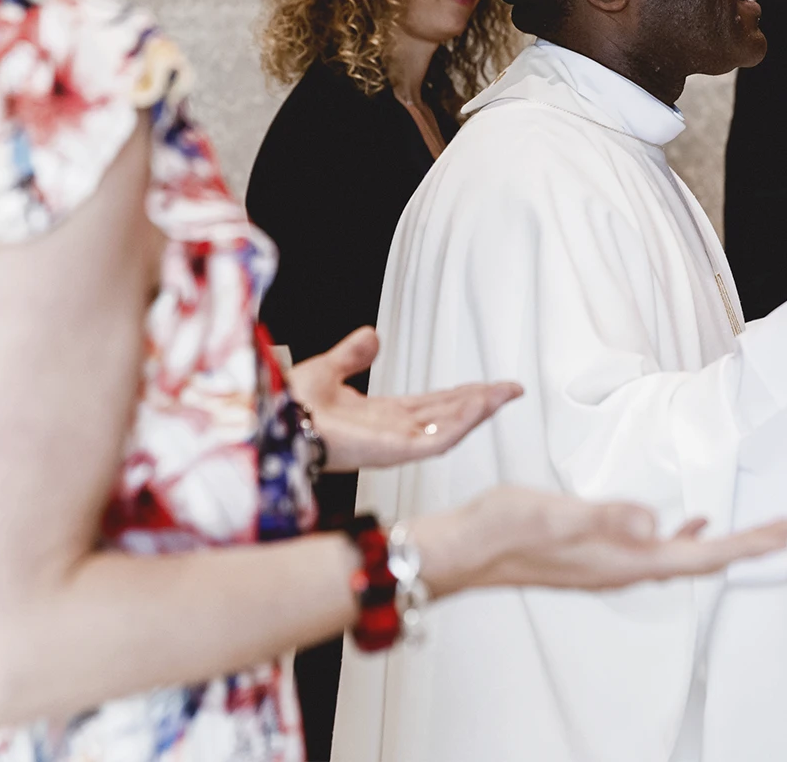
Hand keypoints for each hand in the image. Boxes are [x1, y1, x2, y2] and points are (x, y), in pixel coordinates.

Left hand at [288, 327, 521, 471]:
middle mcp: (392, 433)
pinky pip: (437, 440)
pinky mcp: (394, 452)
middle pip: (448, 416)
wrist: (274, 421)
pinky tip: (479, 406)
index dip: (460, 395)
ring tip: (505, 393)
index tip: (486, 385)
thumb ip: (352, 356)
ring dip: (479, 410)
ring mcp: (395, 444)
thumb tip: (371, 335)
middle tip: (511, 388)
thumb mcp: (328, 371)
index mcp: (380, 417)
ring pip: (449, 429)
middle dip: (481, 402)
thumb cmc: (290, 408)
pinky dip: (461, 423)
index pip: (431, 406)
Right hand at [409, 486, 786, 596]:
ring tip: (753, 531)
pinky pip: (655, 549)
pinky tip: (685, 524)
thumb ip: (606, 517)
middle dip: (747, 544)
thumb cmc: (502, 529)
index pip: (703, 558)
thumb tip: (654, 522)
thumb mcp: (555, 515)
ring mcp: (611, 566)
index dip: (748, 544)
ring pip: (683, 557)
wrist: (462, 549)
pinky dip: (681, 537)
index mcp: (624, 562)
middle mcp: (624, 570)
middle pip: (702, 561)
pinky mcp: (596, 555)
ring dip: (720, 544)